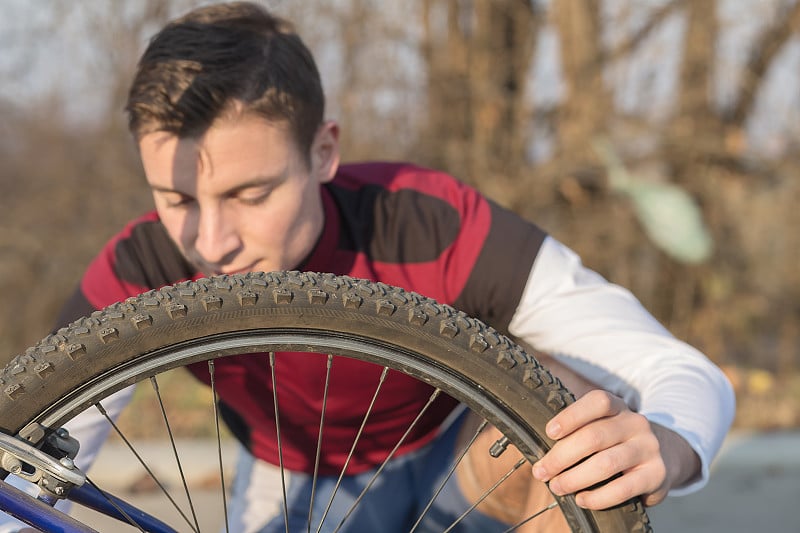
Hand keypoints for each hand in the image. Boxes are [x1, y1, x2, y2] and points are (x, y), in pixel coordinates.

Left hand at [531, 389, 699, 508]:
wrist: (663, 457)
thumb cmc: (616, 442)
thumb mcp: (602, 427)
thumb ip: (578, 432)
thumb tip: (540, 453)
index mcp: (618, 407)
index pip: (597, 402)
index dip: (571, 416)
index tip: (549, 432)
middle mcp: (635, 423)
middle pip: (594, 436)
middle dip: (561, 456)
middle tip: (541, 472)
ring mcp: (648, 448)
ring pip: (606, 463)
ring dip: (574, 478)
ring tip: (556, 487)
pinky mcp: (657, 474)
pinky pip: (623, 488)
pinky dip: (598, 497)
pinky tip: (582, 500)